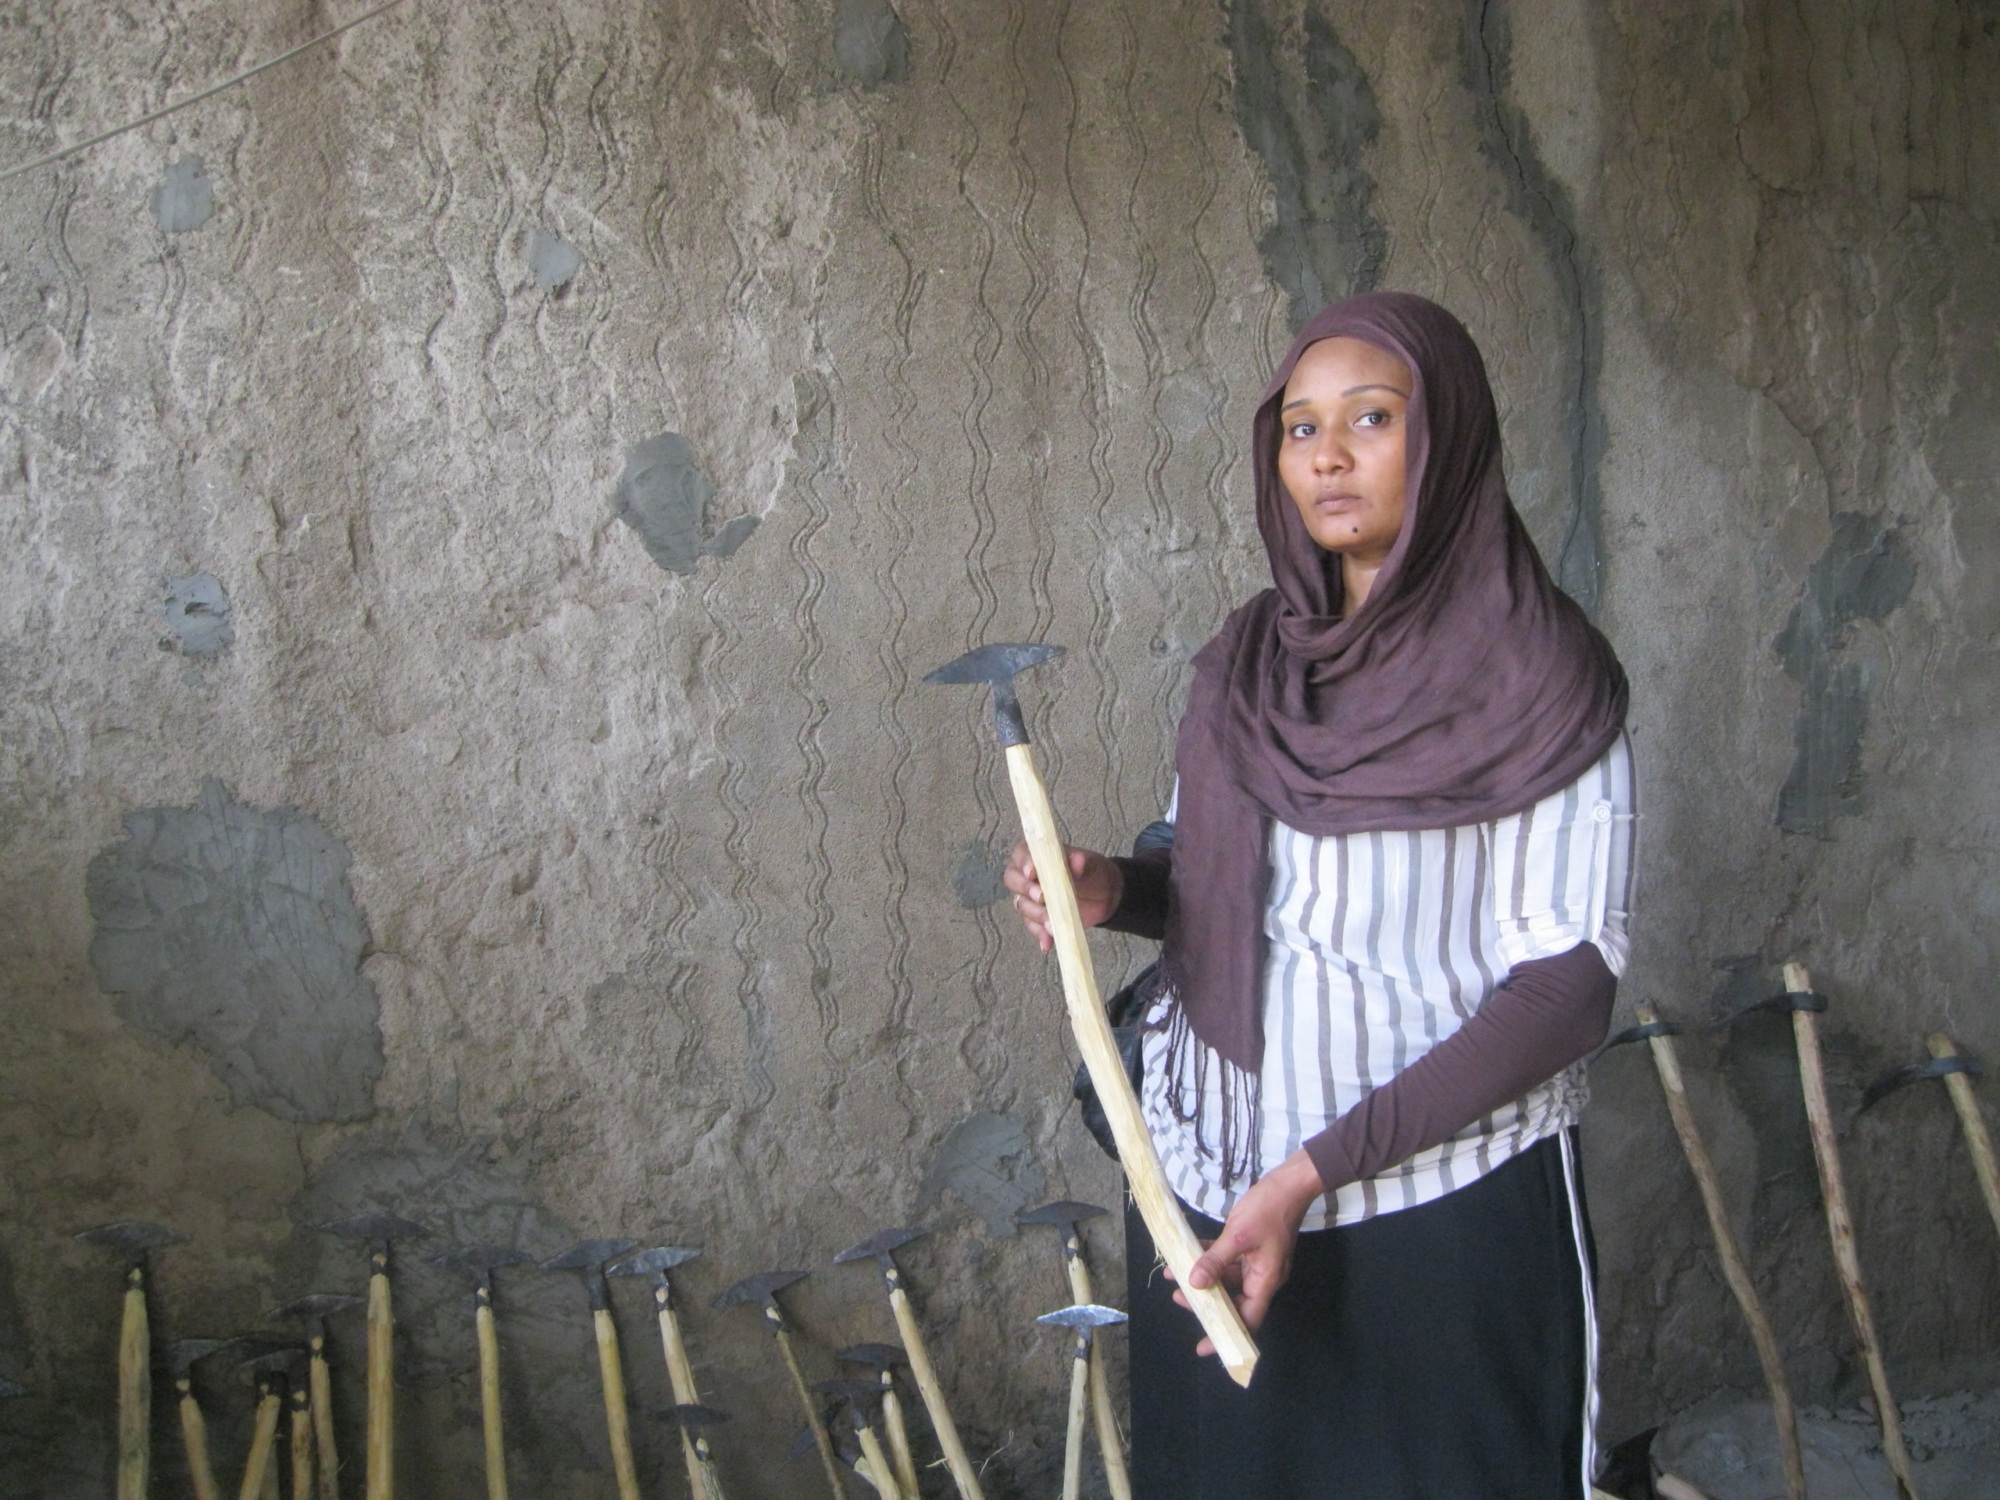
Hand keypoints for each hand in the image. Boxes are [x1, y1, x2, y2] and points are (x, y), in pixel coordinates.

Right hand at [1001, 841, 1122, 951]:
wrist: (1105, 896)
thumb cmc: (1093, 873)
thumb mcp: (1091, 865)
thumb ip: (1081, 863)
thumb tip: (1078, 860)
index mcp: (1038, 856)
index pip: (1021, 854)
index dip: (1024, 863)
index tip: (1033, 873)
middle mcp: (1028, 876)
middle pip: (1013, 880)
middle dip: (1026, 890)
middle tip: (1042, 898)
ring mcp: (1031, 898)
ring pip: (1022, 905)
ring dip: (1036, 914)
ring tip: (1052, 923)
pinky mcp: (1038, 918)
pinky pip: (1033, 926)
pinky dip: (1040, 934)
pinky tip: (1048, 943)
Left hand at [1166, 1150, 1322, 1353]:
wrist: (1289, 1183)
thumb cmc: (1268, 1210)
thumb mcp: (1238, 1236)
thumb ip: (1215, 1261)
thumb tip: (1194, 1284)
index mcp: (1265, 1281)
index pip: (1247, 1319)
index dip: (1226, 1335)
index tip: (1204, 1347)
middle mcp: (1262, 1277)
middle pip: (1233, 1300)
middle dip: (1206, 1301)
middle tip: (1179, 1298)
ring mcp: (1257, 1261)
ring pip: (1226, 1279)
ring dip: (1203, 1277)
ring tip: (1174, 1274)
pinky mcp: (1250, 1246)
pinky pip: (1227, 1259)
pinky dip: (1209, 1258)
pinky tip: (1189, 1253)